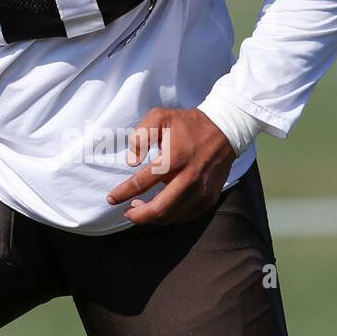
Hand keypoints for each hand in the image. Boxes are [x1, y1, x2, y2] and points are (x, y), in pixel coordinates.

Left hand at [105, 107, 235, 225]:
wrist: (225, 130)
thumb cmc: (187, 123)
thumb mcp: (160, 117)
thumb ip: (141, 136)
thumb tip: (132, 162)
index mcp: (174, 157)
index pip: (144, 181)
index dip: (124, 193)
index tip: (111, 198)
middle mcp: (189, 177)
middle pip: (160, 208)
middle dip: (138, 215)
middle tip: (126, 212)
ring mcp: (202, 190)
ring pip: (173, 216)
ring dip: (153, 218)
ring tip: (140, 209)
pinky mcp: (210, 198)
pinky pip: (187, 216)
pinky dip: (170, 218)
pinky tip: (161, 211)